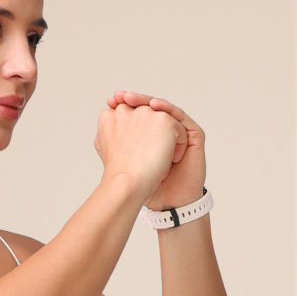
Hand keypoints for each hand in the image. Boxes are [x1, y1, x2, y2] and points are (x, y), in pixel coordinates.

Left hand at [105, 90, 205, 210]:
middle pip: (150, 107)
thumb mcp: (126, 159)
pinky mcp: (194, 136)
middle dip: (135, 100)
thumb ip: (118, 140)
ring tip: (133, 99)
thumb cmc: (146, 183)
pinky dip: (168, 110)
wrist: (166, 199)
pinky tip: (154, 107)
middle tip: (121, 96)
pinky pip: (182, 117)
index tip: (111, 100)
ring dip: (149, 101)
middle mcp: (165, 132)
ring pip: (165, 110)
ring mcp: (180, 132)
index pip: (138, 112)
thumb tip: (102, 121)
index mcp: (149, 135)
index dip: (125, 105)